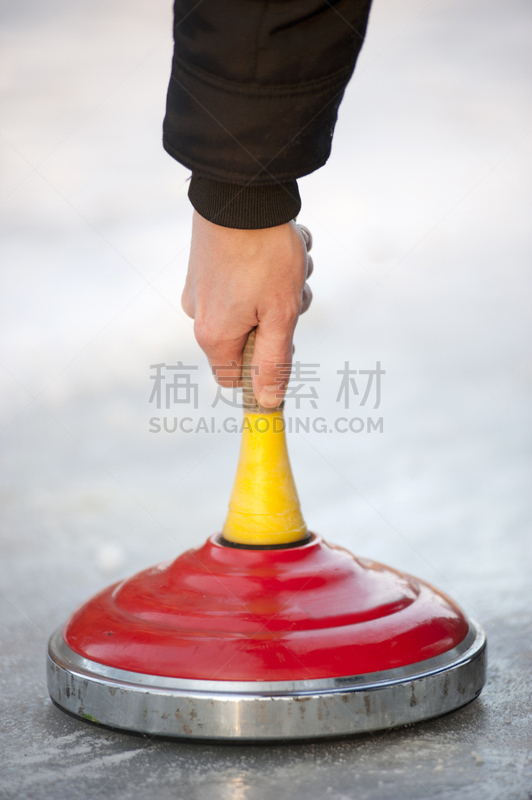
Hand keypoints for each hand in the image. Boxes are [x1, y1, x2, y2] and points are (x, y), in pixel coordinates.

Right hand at [182, 211, 312, 406]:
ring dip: (282, 287)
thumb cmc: (264, 253)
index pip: (234, 377)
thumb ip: (274, 361)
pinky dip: (269, 265)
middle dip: (280, 316)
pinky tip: (281, 241)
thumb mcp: (280, 314)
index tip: (287, 343)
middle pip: (249, 337)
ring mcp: (201, 285)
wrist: (241, 188)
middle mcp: (198, 313)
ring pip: (253, 304)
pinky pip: (245, 277)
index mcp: (213, 334)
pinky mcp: (208, 260)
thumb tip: (269, 402)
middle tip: (294, 289)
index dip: (263, 369)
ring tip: (292, 258)